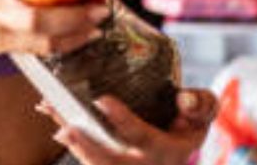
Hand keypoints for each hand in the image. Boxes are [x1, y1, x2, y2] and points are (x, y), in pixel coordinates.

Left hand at [41, 90, 218, 164]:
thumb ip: (201, 104)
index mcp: (166, 150)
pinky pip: (87, 154)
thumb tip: (183, 98)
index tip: (102, 100)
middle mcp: (142, 164)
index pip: (141, 138)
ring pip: (94, 160)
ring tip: (52, 115)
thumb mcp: (204, 113)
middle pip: (109, 160)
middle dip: (86, 146)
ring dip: (72, 140)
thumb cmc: (189, 123)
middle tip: (66, 127)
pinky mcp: (108, 162)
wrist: (177, 148)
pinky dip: (70, 135)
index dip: (122, 121)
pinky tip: (54, 114)